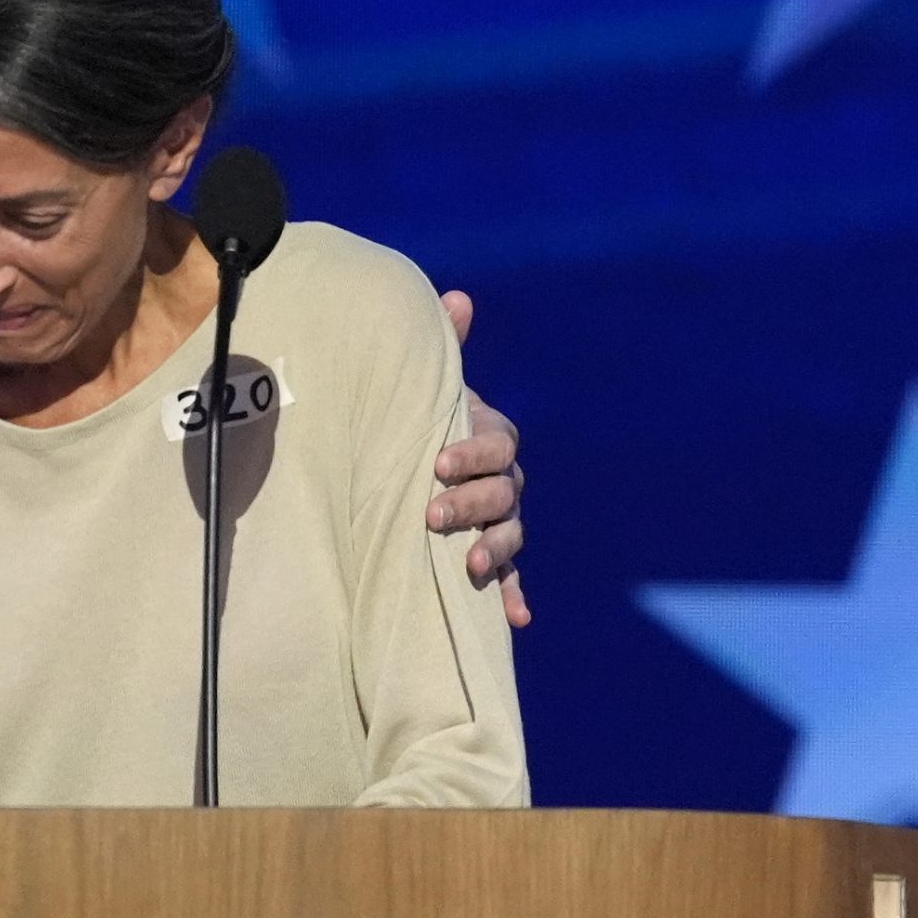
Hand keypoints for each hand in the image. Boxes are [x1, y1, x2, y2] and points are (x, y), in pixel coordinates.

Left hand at [432, 290, 530, 627]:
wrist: (402, 457)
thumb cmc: (413, 416)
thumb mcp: (419, 384)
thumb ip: (440, 345)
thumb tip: (456, 297)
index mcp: (487, 436)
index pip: (496, 444)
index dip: (471, 454)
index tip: (436, 464)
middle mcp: (501, 479)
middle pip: (504, 493)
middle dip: (473, 504)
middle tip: (431, 515)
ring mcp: (498, 519)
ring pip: (510, 535)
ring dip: (496, 551)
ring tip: (471, 567)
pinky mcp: (487, 553)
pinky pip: (508, 576)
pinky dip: (511, 596)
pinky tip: (514, 619)